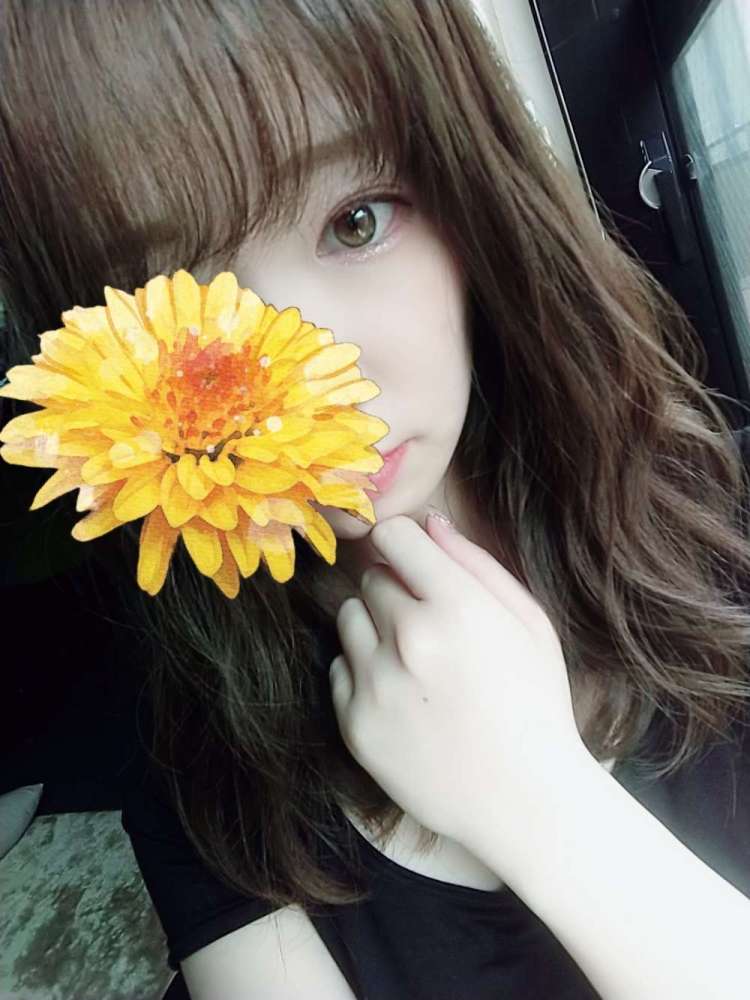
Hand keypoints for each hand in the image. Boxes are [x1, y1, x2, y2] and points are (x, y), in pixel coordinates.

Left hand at [329, 512, 592, 873]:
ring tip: (412, 660)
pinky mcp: (353, 723)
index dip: (404, 545)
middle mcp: (408, 638)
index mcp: (457, 606)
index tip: (414, 563)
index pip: (392, 535)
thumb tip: (428, 523)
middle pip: (371, 577)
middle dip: (396, 590)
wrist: (524, 800)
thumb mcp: (530, 623)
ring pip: (348, 617)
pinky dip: (363, 672)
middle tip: (428, 624)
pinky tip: (400, 694)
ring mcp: (376, 682)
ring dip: (374, 626)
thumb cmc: (536, 704)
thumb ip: (476, 564)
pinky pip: (339, 667)